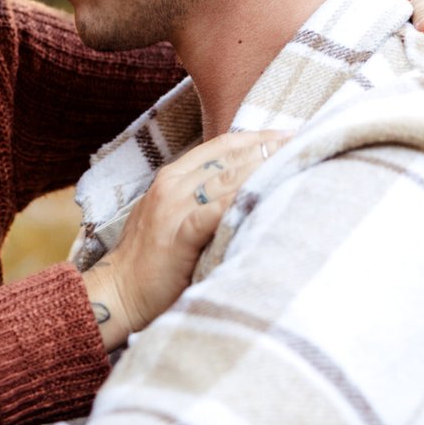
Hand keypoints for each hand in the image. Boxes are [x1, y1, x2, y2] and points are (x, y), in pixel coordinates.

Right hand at [81, 129, 290, 350]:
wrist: (119, 291)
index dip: (257, 137)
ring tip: (295, 162)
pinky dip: (241, 201)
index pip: (221, 146)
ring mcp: (174, 207)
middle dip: (268, 147)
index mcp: (172, 176)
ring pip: (226, 178)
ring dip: (263, 169)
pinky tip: (267, 195)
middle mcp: (173, 184)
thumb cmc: (151, 259)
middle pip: (229, 157)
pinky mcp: (179, 233)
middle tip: (304, 141)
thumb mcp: (172, 216)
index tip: (289, 133)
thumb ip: (199, 198)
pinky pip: (215, 211)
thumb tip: (241, 189)